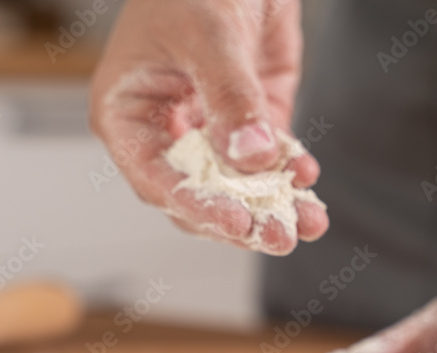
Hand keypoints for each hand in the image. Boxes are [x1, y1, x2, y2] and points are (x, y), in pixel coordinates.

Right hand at [89, 0, 327, 254]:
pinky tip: (308, 179)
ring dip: (274, 206)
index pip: (158, 180)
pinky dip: (290, 172)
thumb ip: (230, 97)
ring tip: (308, 223)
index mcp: (128, 116)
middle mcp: (167, 132)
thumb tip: (252, 158)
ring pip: (239, 186)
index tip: (236, 223)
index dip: (196, 207)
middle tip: (279, 237)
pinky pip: (269, 159)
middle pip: (200, 195)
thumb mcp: (208, 32)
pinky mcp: (250, 118)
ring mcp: (210, 128)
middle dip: (242, 219)